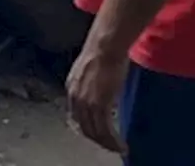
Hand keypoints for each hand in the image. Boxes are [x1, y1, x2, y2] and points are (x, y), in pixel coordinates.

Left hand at [65, 38, 129, 154]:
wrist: (106, 46)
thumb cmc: (104, 52)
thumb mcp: (92, 70)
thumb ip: (93, 84)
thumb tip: (102, 90)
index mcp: (73, 88)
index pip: (76, 116)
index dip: (87, 128)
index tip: (98, 134)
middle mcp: (76, 97)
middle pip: (84, 128)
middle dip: (98, 139)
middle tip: (110, 146)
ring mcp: (86, 102)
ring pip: (95, 132)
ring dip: (107, 144)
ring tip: (119, 148)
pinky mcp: (99, 105)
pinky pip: (105, 130)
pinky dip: (113, 142)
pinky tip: (121, 145)